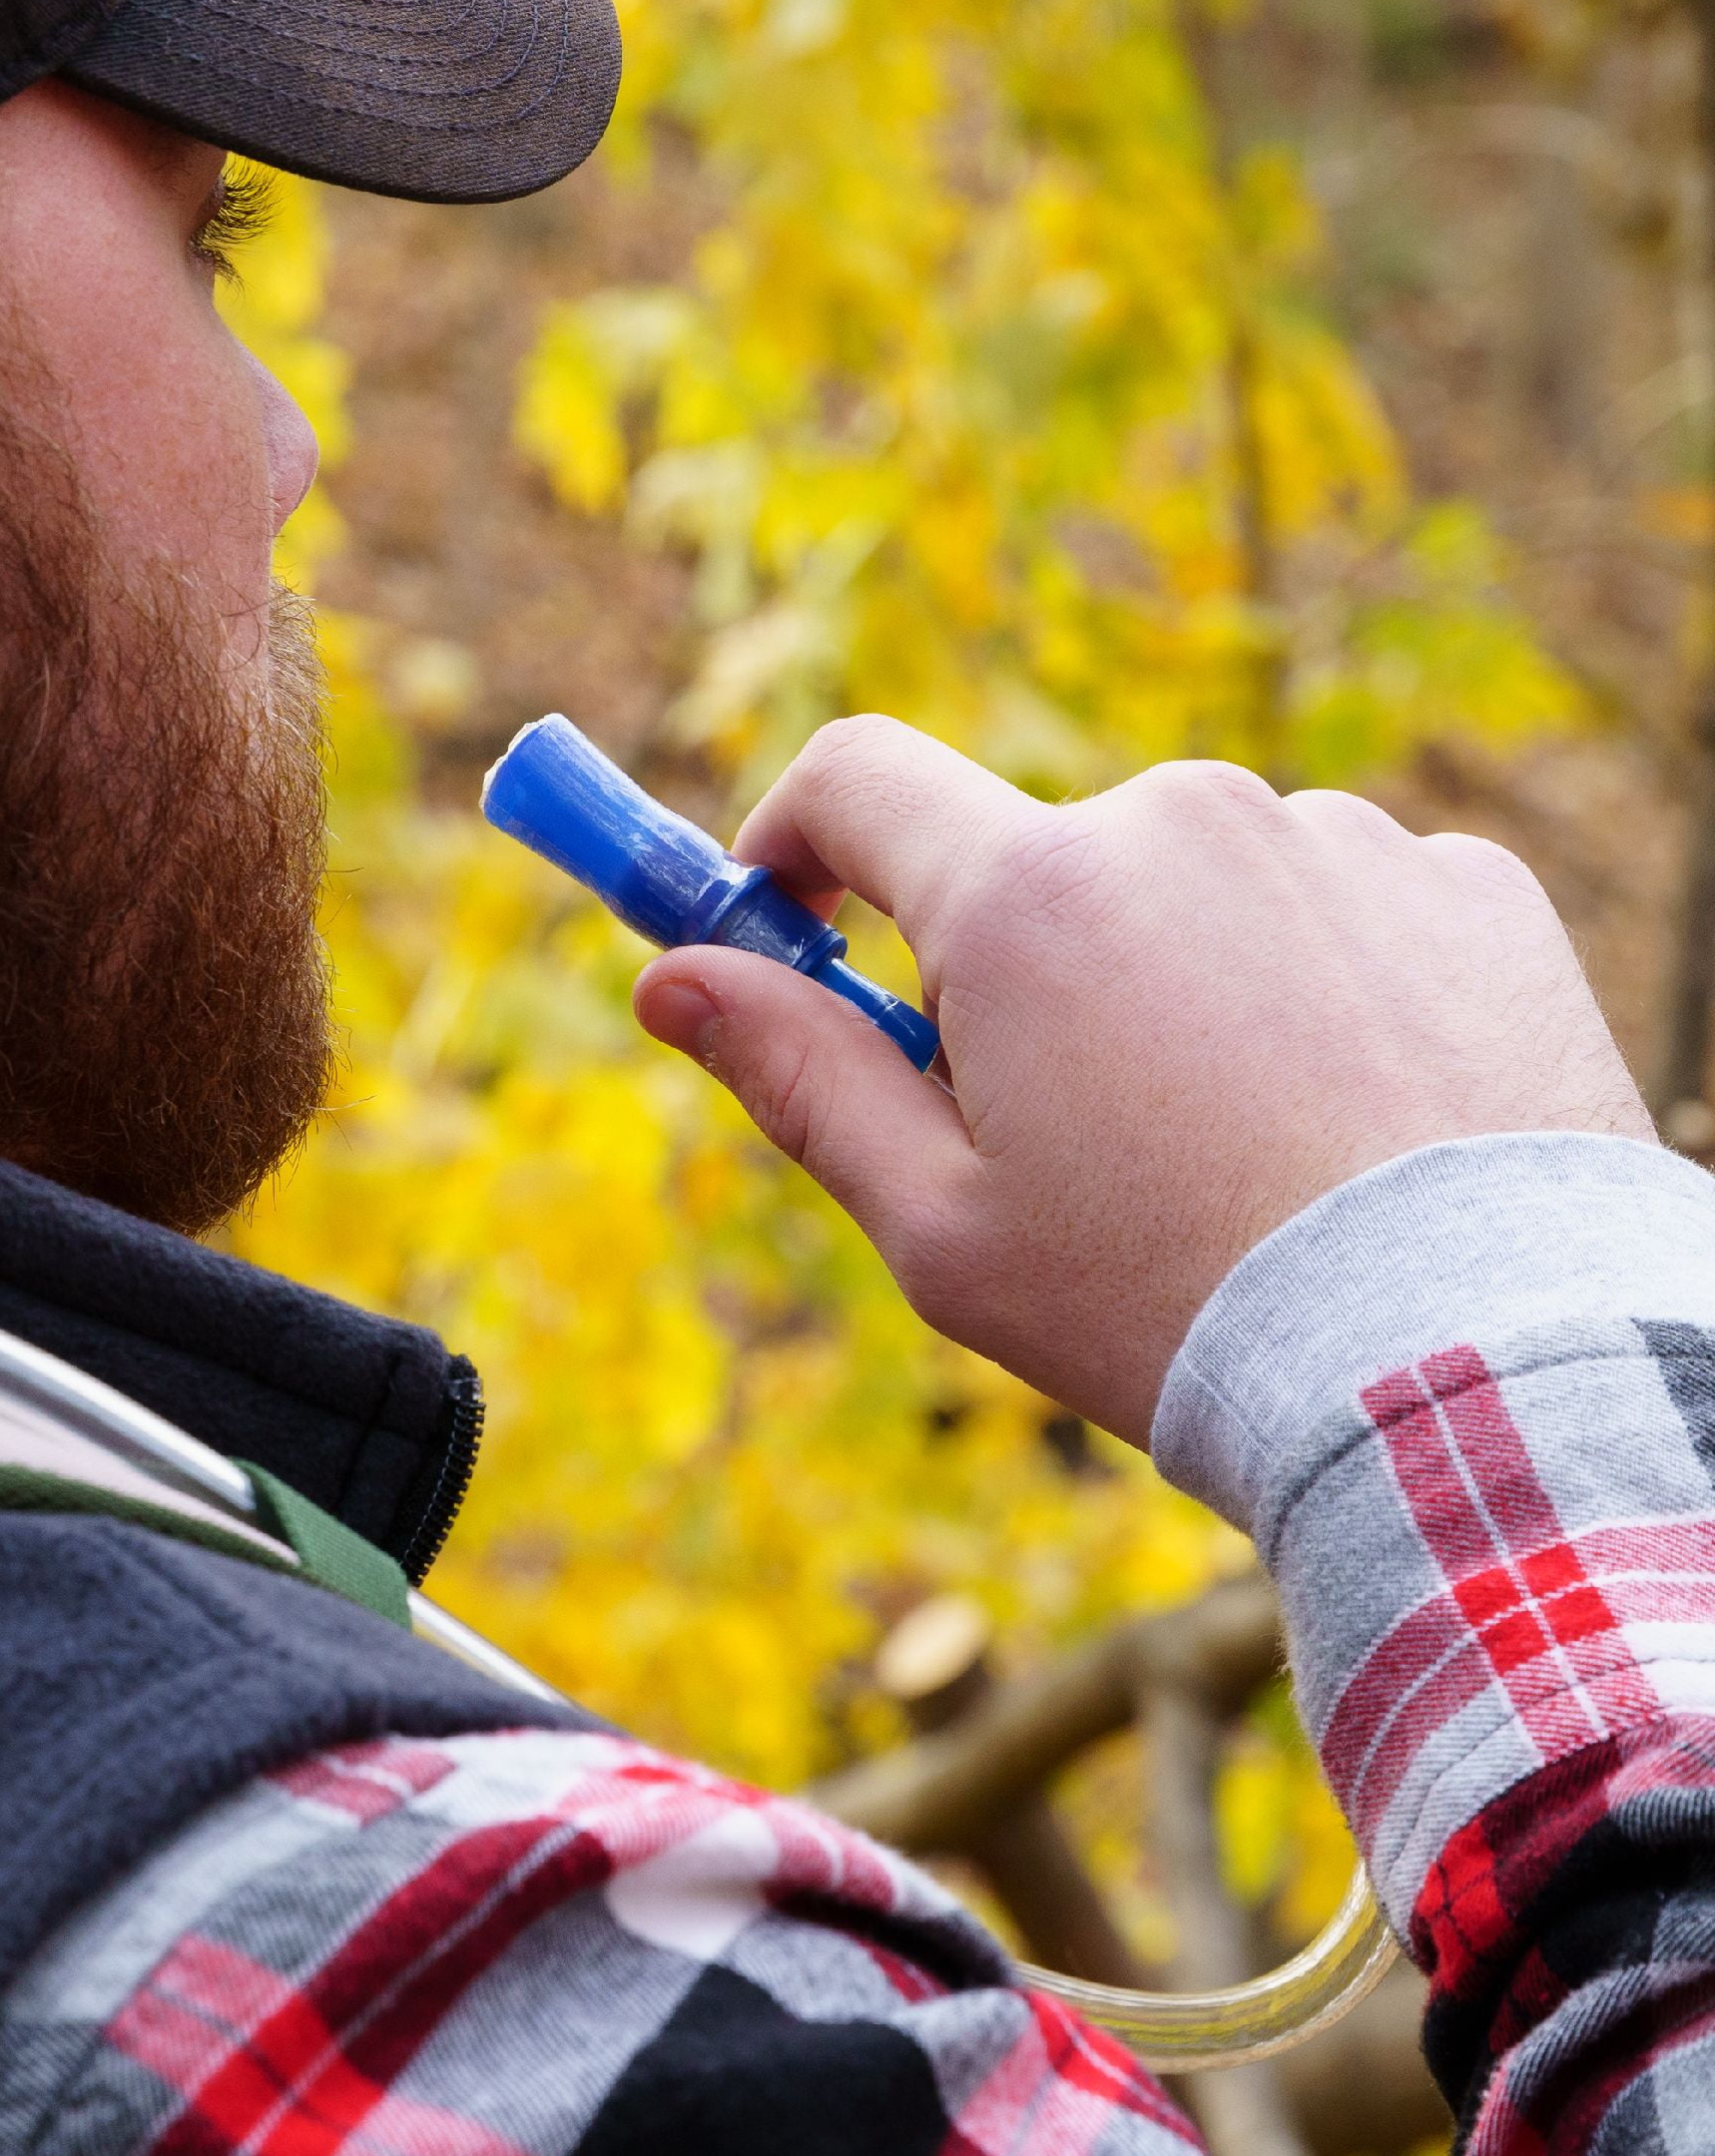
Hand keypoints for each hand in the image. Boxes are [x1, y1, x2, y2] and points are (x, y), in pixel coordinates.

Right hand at [631, 719, 1653, 1444]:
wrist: (1483, 1377)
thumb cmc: (1177, 1312)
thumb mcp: (943, 1227)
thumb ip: (800, 1076)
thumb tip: (671, 979)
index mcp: (1028, 894)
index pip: (855, 778)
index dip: (793, 839)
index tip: (789, 917)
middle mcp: (1181, 821)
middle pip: (1036, 861)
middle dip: (1017, 970)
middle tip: (1060, 1134)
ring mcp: (1338, 842)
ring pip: (1194, 889)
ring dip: (1175, 980)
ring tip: (1237, 1158)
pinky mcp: (1467, 888)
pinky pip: (1338, 907)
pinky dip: (1317, 992)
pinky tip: (1346, 1127)